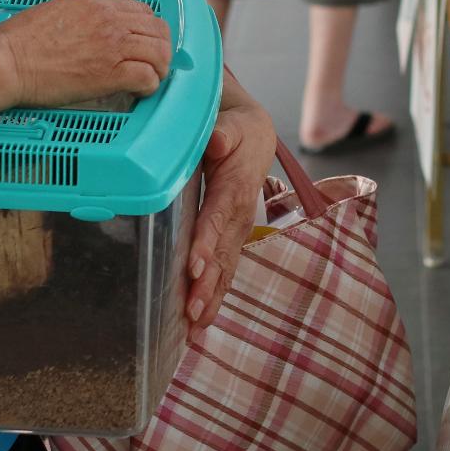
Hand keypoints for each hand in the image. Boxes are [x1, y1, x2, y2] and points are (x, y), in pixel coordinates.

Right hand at [0, 0, 171, 107]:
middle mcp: (108, 17)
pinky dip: (149, 86)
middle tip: (153, 64)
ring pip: (159, 52)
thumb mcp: (55, 11)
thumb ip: (81, 15)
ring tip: (149, 80)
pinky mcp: (110, 72)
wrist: (4, 62)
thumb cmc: (17, 42)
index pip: (141, 9)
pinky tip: (138, 92)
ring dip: (159, 68)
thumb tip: (94, 30)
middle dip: (160, 48)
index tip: (143, 43)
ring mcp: (112, 43)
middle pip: (157, 29)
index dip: (147, 29)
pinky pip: (148, 76)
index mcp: (94, 0)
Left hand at [185, 72, 275, 337]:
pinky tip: (201, 323)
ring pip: (226, 268)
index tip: (195, 265)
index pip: (220, 217)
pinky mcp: (232, 240)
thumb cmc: (239, 129)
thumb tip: (217, 140)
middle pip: (223, 253)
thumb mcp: (232, 122)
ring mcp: (238, 231)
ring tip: (196, 328)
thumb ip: (223, 133)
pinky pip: (225, 271)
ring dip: (212, 298)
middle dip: (208, 284)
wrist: (256, 136)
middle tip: (193, 313)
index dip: (208, 242)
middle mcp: (240, 215)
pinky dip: (215, 297)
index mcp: (236, 186)